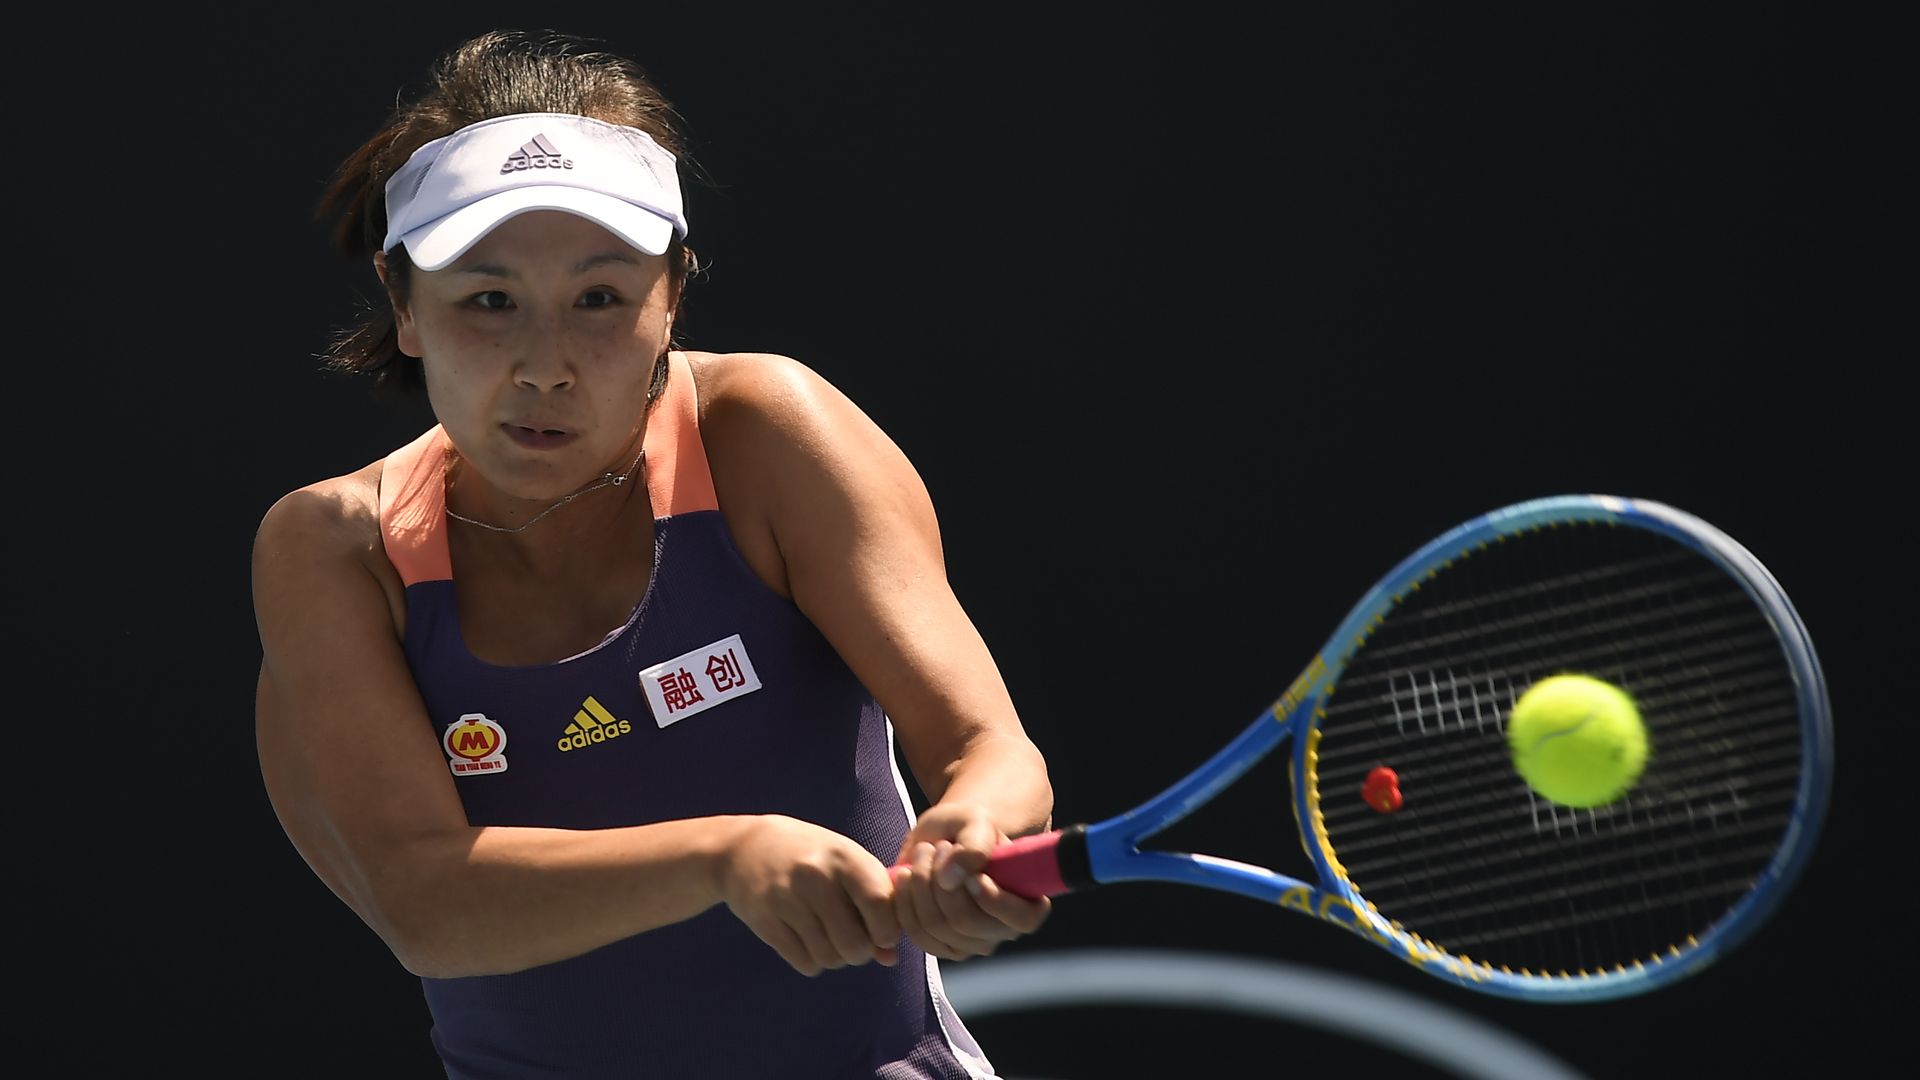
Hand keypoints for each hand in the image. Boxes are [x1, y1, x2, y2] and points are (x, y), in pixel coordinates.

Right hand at [718, 815, 903, 975]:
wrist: (746, 847)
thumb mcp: (846, 863)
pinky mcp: (764, 920)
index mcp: (844, 856)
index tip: (882, 932)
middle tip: (853, 940)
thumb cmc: (811, 856)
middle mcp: (815, 876)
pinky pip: (804, 963)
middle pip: (855, 944)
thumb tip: (891, 957)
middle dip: (860, 952)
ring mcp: (787, 899)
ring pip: (830, 958)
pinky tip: (807, 940)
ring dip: (835, 957)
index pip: (879, 903)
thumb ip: (874, 902)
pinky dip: (812, 961)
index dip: (888, 929)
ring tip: (828, 938)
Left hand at [890, 804, 1050, 961]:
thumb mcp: (977, 822)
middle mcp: (1002, 930)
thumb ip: (974, 844)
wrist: (943, 838)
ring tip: (923, 852)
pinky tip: (905, 874)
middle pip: (966, 922)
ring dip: (920, 884)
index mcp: (1027, 902)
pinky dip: (904, 900)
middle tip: (937, 846)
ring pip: (936, 927)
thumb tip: (952, 879)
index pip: (1020, 920)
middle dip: (941, 880)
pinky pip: (915, 932)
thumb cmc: (968, 829)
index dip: (994, 900)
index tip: (973, 874)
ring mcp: (970, 942)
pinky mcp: (939, 944)